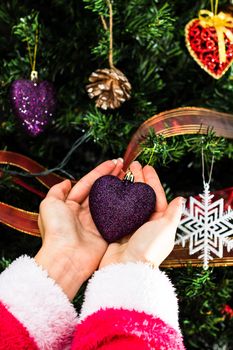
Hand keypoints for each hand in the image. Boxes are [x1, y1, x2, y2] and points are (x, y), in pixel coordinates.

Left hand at [35, 158, 123, 299]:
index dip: (100, 172)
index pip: (87, 184)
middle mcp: (83, 213)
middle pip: (100, 191)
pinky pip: (116, 217)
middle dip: (112, 177)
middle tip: (125, 166)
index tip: (113, 162)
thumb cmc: (56, 231)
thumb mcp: (49, 205)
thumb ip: (57, 191)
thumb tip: (66, 182)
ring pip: (109, 201)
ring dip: (119, 188)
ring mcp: (96, 223)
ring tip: (130, 176)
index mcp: (70, 206)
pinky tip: (132, 196)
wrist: (66, 258)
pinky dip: (124, 206)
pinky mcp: (106, 233)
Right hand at [99, 161, 183, 268]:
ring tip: (122, 174)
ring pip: (129, 202)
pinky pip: (117, 211)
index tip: (146, 167)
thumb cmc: (148, 249)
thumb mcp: (165, 229)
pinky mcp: (118, 230)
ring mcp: (131, 226)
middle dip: (138, 180)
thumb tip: (181, 199)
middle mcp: (146, 224)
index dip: (152, 181)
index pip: (157, 196)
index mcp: (160, 222)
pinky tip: (111, 191)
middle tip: (132, 165)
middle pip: (142, 197)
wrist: (126, 268)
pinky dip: (115, 200)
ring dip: (127, 187)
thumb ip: (172, 214)